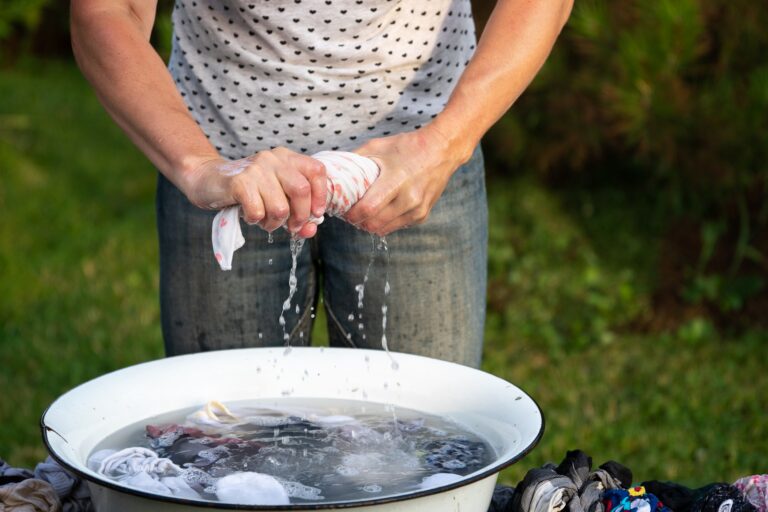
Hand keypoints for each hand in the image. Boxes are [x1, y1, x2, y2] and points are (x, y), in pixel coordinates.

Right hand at [180, 147, 326, 237]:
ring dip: (274, 223)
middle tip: (291, 227)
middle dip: (300, 216)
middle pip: (301, 190)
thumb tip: (311, 230)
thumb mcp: (276, 198)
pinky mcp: (239, 182)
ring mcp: (255, 169)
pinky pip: (258, 212)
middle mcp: (273, 159)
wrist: (208, 180)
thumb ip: (297, 214)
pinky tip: (249, 215)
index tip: (315, 214)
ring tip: (264, 220)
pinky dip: (255, 221)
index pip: (317, 171)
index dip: (320, 196)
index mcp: (287, 158)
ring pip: (280, 208)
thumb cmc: (248, 191)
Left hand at [345, 126, 472, 235]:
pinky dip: (385, 222)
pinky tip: (382, 210)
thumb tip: (333, 172)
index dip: (352, 214)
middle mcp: (409, 198)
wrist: (441, 150)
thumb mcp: (378, 147)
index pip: (368, 209)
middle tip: (351, 213)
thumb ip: (355, 160)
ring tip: (364, 213)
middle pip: (374, 224)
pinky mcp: (422, 215)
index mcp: (396, 180)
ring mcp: (418, 209)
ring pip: (384, 229)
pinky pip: (396, 226)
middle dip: (358, 221)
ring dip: (370, 225)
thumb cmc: (407, 146)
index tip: (344, 210)